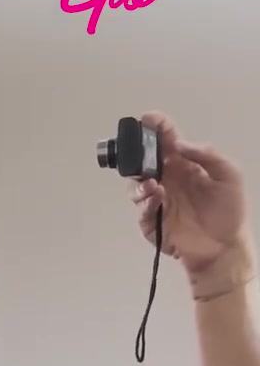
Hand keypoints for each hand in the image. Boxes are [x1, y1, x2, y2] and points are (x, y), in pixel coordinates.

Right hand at [130, 112, 253, 296]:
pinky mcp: (151, 221)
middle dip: (136, 155)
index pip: (166, 141)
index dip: (156, 127)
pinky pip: (141, 209)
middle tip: (138, 154)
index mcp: (184, 165)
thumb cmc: (228, 211)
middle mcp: (167, 179)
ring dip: (139, 182)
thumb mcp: (229, 176)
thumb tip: (180, 143)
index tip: (147, 118)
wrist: (224, 247)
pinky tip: (157, 199)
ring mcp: (157, 200)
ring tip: (152, 185)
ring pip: (135, 185)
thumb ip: (208, 155)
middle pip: (142, 161)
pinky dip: (146, 202)